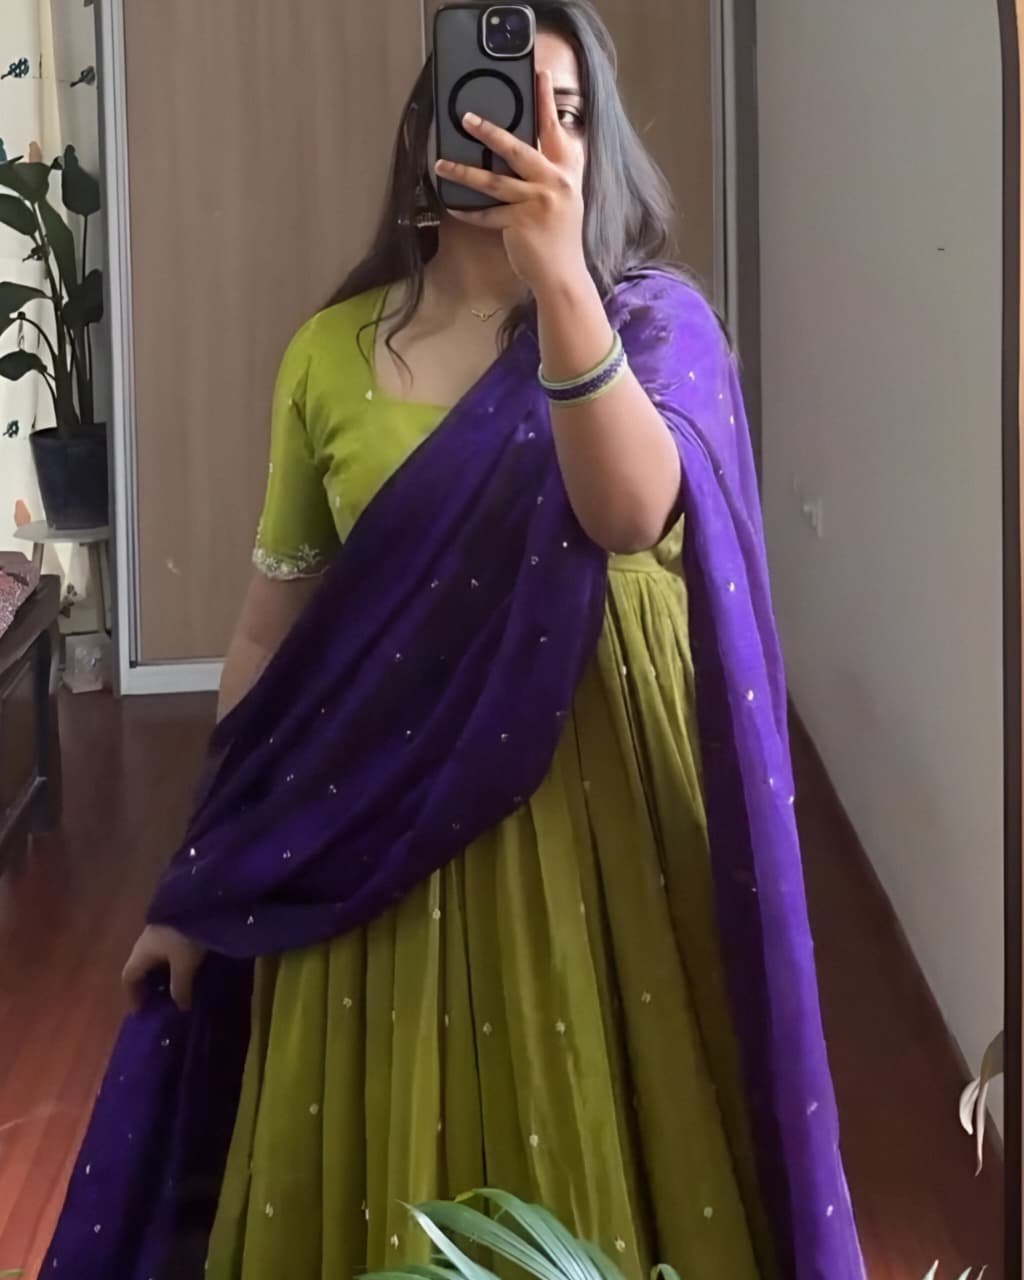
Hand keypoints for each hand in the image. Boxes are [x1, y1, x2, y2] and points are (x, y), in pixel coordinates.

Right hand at [122, 924, 205, 1012]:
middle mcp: (145, 941)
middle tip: (160, 1000)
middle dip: (148, 984)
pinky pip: (168, 948)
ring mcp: (160, 929)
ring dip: (162, 972)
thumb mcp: (184, 965)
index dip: (132, 995)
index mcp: (141, 951)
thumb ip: (180, 987)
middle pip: (141, 966)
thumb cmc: (186, 935)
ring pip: (155, 956)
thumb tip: (180, 1008)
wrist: (203, 899)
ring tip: (176, 986)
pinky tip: (187, 965)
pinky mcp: (175, 923)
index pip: (128, 977)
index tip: (140, 1011)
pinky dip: (172, 961)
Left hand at [435, 69, 587, 294]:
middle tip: (467, 118)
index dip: (547, 102)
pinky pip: (488, 213)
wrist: (563, 274)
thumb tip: (520, 152)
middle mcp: (555, 182)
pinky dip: (469, 212)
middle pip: (518, 148)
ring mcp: (539, 202)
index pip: (555, 129)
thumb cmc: (559, 237)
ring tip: (442, 163)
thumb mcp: (563, 199)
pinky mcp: (522, 223)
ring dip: (465, 171)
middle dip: (491, 131)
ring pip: (495, 181)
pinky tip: (452, 205)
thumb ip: (549, 173)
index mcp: (567, 171)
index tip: (540, 75)